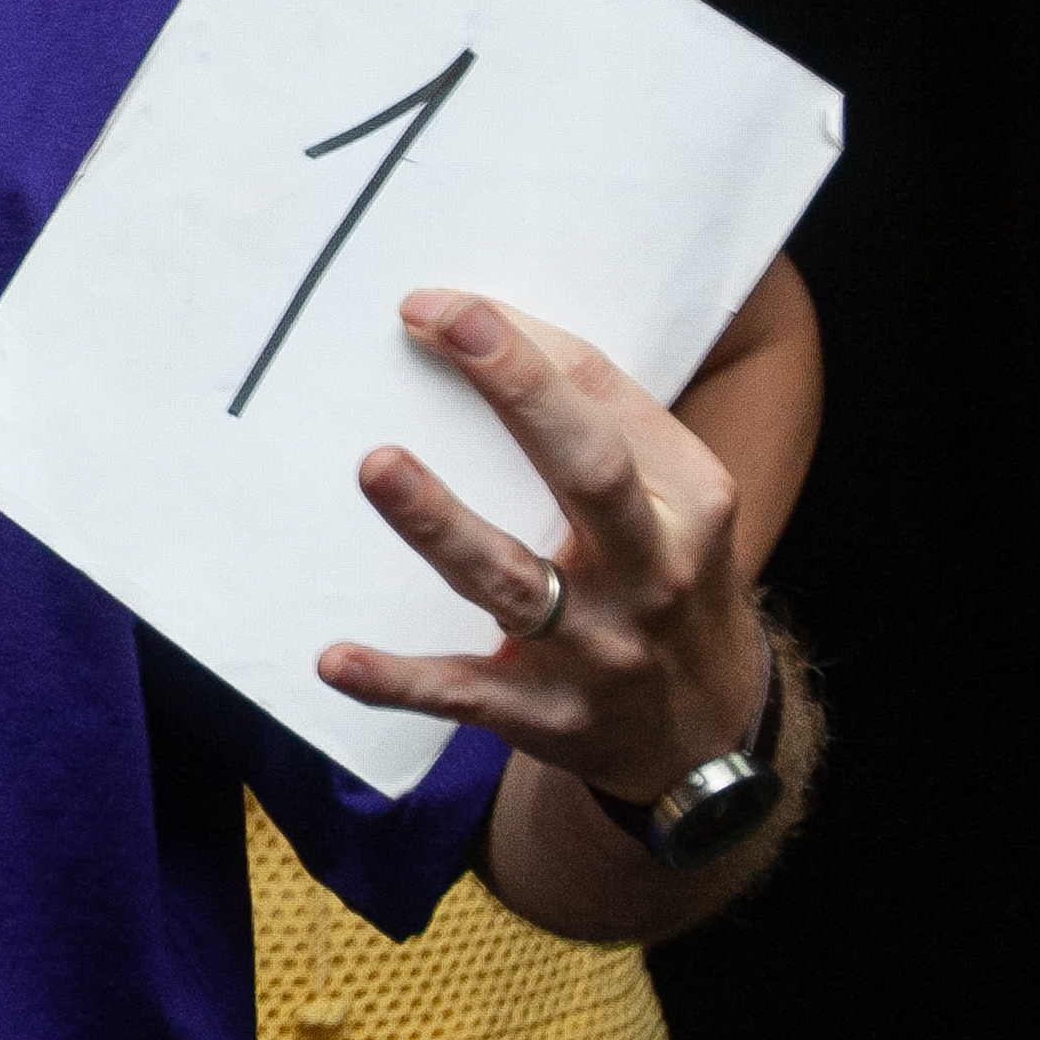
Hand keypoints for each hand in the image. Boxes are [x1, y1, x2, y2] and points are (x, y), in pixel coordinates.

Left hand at [321, 289, 771, 803]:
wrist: (705, 735)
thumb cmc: (664, 577)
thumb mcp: (673, 500)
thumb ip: (600, 422)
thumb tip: (481, 326)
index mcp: (688, 498)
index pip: (608, 403)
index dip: (525, 349)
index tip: (442, 304)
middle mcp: (652, 570)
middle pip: (590, 472)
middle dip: (522, 395)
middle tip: (444, 324)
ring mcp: (598, 648)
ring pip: (511, 579)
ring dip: (440, 523)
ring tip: (377, 465)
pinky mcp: (543, 714)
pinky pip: (461, 694)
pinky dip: (398, 680)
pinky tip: (334, 657)